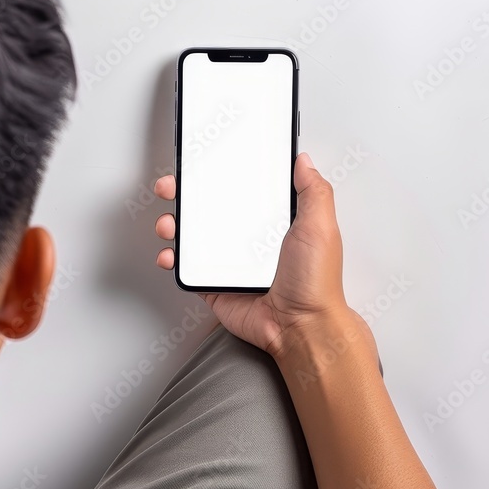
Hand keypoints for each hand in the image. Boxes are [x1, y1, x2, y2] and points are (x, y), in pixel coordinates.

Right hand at [154, 152, 354, 356]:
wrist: (299, 327)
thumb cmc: (315, 283)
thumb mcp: (320, 227)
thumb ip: (313, 191)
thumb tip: (303, 161)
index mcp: (272, 222)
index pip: (241, 190)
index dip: (220, 175)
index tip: (202, 163)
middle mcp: (248, 240)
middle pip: (209, 209)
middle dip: (185, 195)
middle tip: (173, 187)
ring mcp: (229, 262)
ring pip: (192, 236)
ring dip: (173, 225)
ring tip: (168, 223)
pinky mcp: (214, 284)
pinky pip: (187, 269)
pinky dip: (172, 260)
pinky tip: (170, 254)